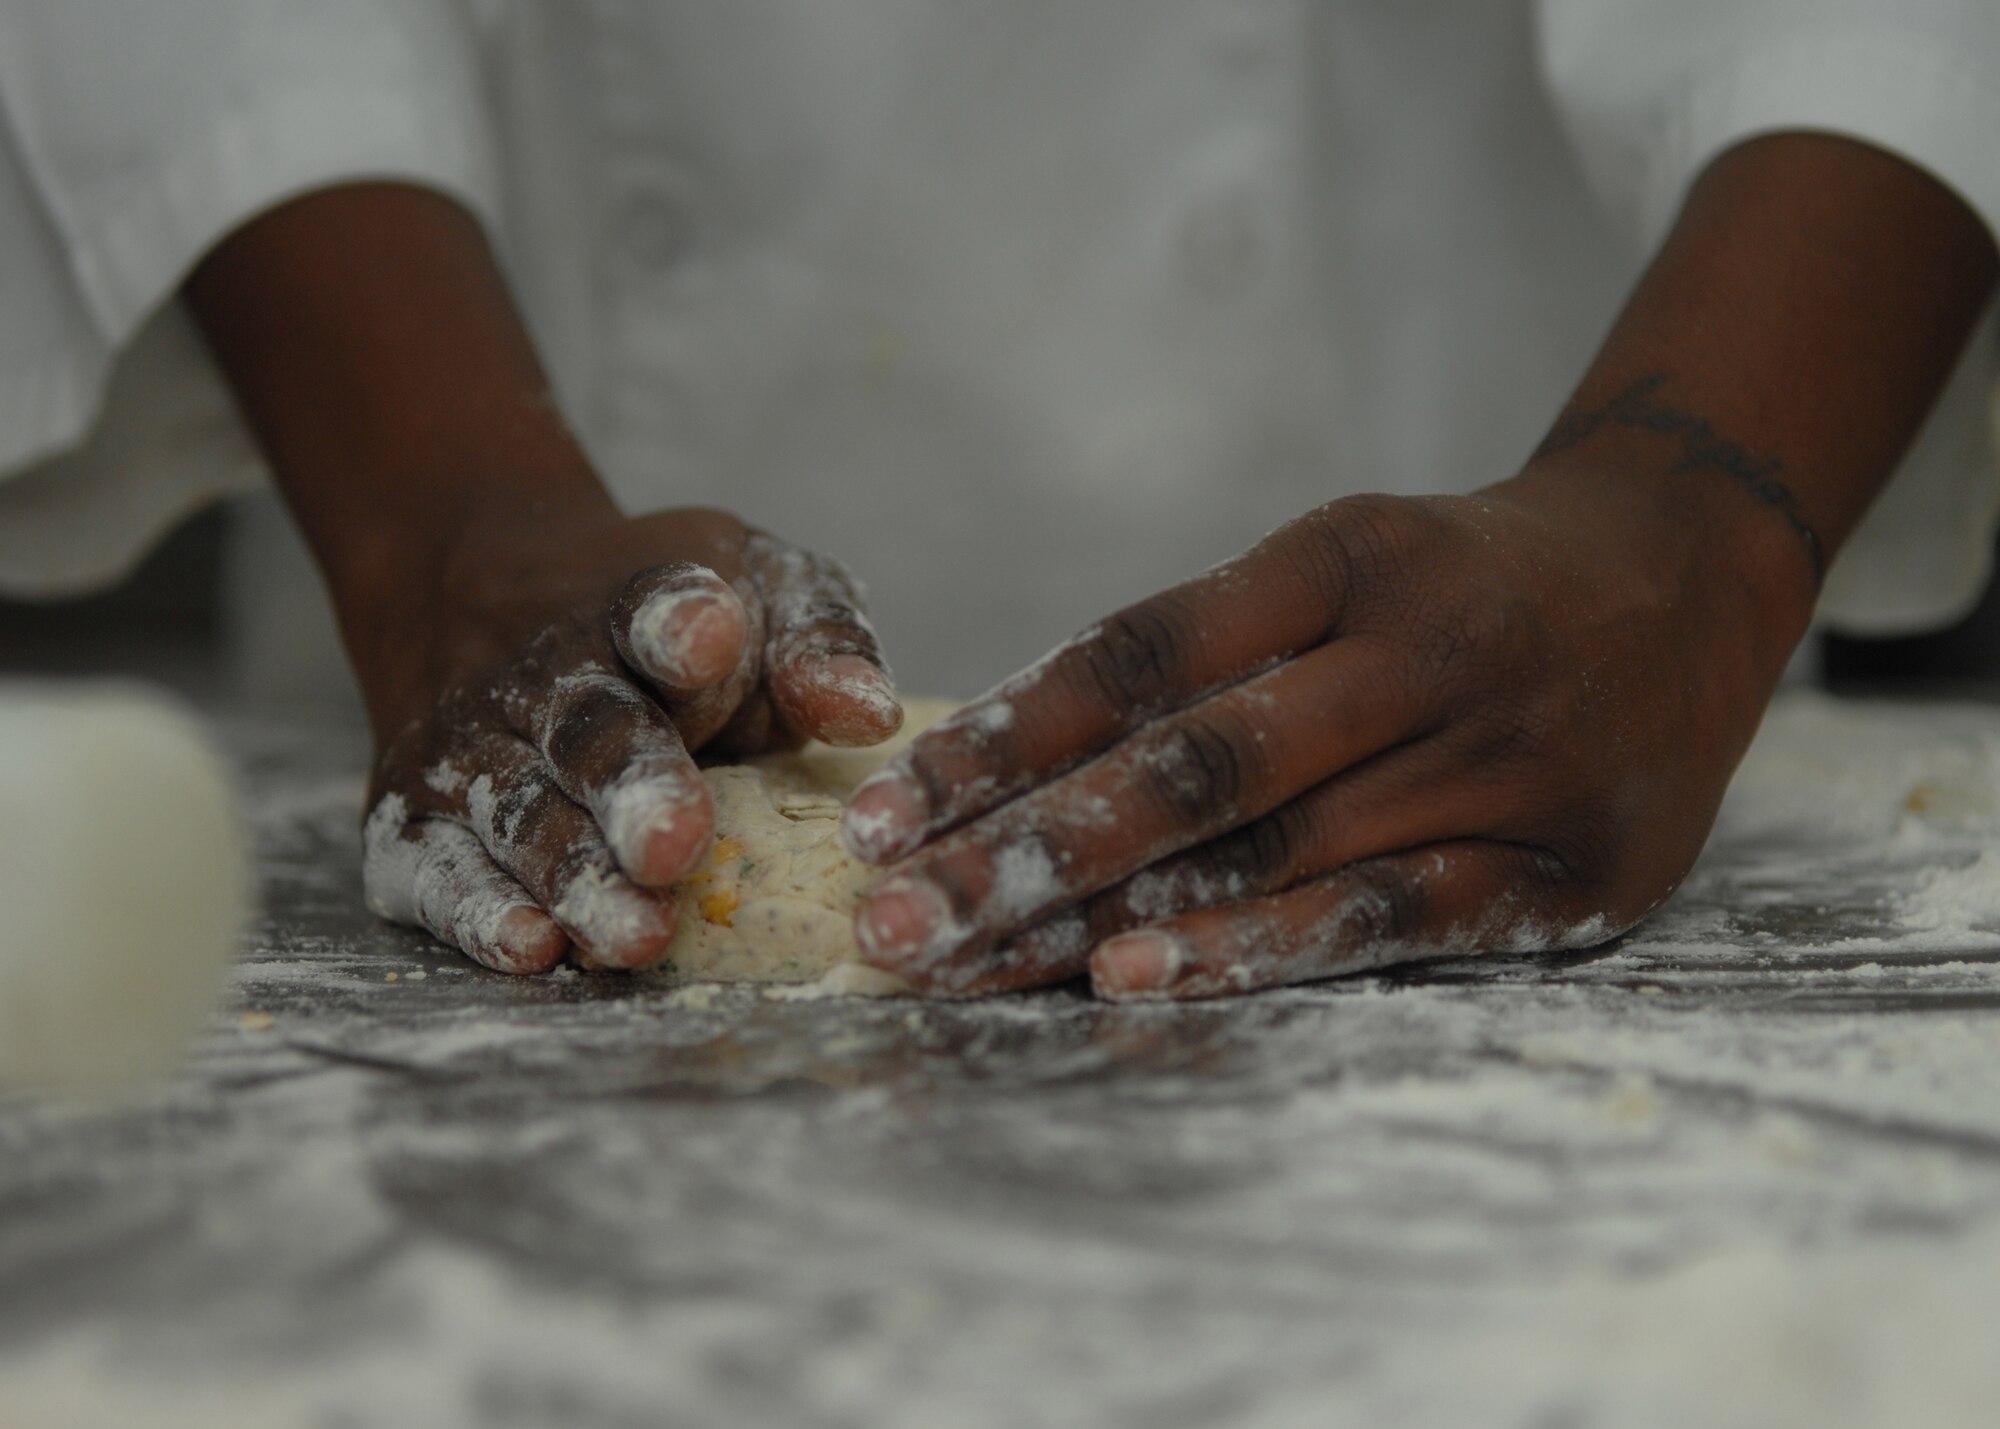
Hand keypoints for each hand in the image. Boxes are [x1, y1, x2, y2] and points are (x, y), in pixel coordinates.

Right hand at [356, 505, 899, 973]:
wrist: (475, 591)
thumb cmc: (676, 627)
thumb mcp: (762, 590)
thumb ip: (818, 642)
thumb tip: (870, 714)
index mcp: (637, 607)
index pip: (654, 606)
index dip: (679, 622)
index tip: (707, 632)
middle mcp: (544, 675)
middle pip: (590, 731)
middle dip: (633, 787)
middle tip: (676, 843)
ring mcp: (471, 748)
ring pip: (522, 815)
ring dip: (576, 876)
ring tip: (636, 933)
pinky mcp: (414, 819)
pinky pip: (440, 871)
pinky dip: (477, 913)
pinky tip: (530, 947)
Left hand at [839, 469, 1801, 998]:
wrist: (1688, 571)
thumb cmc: (1468, 581)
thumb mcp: (1344, 559)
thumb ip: (1210, 650)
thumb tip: (1018, 763)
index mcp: (1343, 556)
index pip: (1138, 657)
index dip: (1003, 740)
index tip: (887, 815)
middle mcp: (1419, 650)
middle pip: (1186, 766)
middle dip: (1019, 853)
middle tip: (889, 924)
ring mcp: (1499, 758)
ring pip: (1268, 850)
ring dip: (1099, 917)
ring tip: (965, 969)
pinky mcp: (1565, 864)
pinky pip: (1385, 915)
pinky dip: (1257, 949)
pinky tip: (1140, 976)